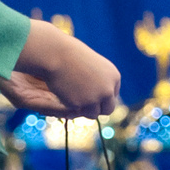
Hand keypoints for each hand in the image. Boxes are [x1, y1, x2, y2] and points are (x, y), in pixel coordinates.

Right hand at [4, 19, 120, 117]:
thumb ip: (100, 80)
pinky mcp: (81, 105)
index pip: (112, 95)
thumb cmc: (71, 55)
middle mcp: (108, 89)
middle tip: (85, 105)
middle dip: (97, 108)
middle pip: (108, 109)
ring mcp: (95, 98)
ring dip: (84, 110)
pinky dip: (72, 106)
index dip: (101, 97)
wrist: (56, 54)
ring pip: (93, 114)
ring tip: (72, 97)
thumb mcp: (92, 65)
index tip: (90, 94)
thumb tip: (100, 96)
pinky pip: (78, 112)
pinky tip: (65, 94)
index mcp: (114, 77)